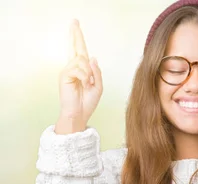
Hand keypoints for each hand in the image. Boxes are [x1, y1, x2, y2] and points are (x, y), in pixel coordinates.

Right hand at [55, 19, 102, 133]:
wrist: (79, 114)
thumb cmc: (88, 102)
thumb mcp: (98, 86)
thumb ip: (97, 72)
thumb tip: (92, 57)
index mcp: (82, 69)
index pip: (80, 51)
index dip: (78, 38)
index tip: (75, 24)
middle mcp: (74, 67)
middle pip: (77, 48)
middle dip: (76, 34)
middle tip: (74, 20)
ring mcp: (68, 70)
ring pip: (82, 61)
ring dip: (89, 74)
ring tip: (88, 84)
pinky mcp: (65, 75)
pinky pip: (79, 70)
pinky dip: (85, 78)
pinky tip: (85, 85)